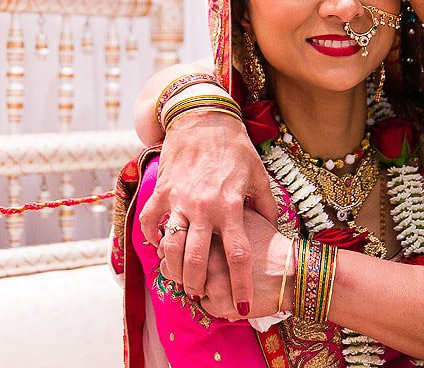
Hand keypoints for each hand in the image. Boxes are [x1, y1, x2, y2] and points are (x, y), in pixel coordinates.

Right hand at [140, 110, 276, 314]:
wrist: (203, 118)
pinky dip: (152, 239)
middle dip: (198, 284)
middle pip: (197, 260)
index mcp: (230, 206)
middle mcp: (203, 207)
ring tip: (179, 279)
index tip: (241, 306)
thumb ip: (266, 205)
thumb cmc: (234, 146)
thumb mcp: (258, 174)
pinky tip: (159, 247)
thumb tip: (274, 230)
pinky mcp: (161, 191)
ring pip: (170, 247)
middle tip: (201, 295)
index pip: (237, 257)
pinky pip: (150, 223)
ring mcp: (178, 200)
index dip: (239, 286)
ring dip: (173, 269)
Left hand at [181, 210, 288, 319]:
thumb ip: (222, 213)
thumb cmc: (269, 243)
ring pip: (185, 286)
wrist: (291, 270)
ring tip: (199, 285)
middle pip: (170, 265)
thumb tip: (206, 212)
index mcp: (210, 230)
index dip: (170, 246)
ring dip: (188, 286)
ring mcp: (212, 279)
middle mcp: (207, 254)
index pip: (173, 239)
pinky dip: (210, 303)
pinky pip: (204, 305)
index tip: (178, 249)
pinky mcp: (220, 302)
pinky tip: (222, 297)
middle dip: (170, 269)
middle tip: (178, 271)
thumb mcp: (245, 216)